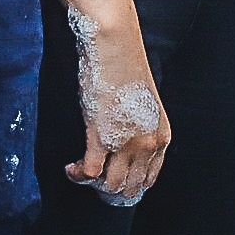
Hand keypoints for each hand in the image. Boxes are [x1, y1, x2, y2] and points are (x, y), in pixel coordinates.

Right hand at [65, 14, 169, 204]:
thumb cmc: (126, 68)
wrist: (116, 47)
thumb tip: (123, 145)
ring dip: (94, 183)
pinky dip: (78, 175)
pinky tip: (72, 168)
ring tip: (82, 171)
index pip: (148, 178)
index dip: (129, 183)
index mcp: (161, 137)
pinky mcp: (101, 138)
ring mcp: (125, 144)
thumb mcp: (143, 106)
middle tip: (95, 178)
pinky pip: (90, 173)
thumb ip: (139, 129)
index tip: (113, 178)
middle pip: (130, 187)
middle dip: (111, 187)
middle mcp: (148, 145)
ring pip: (110, 185)